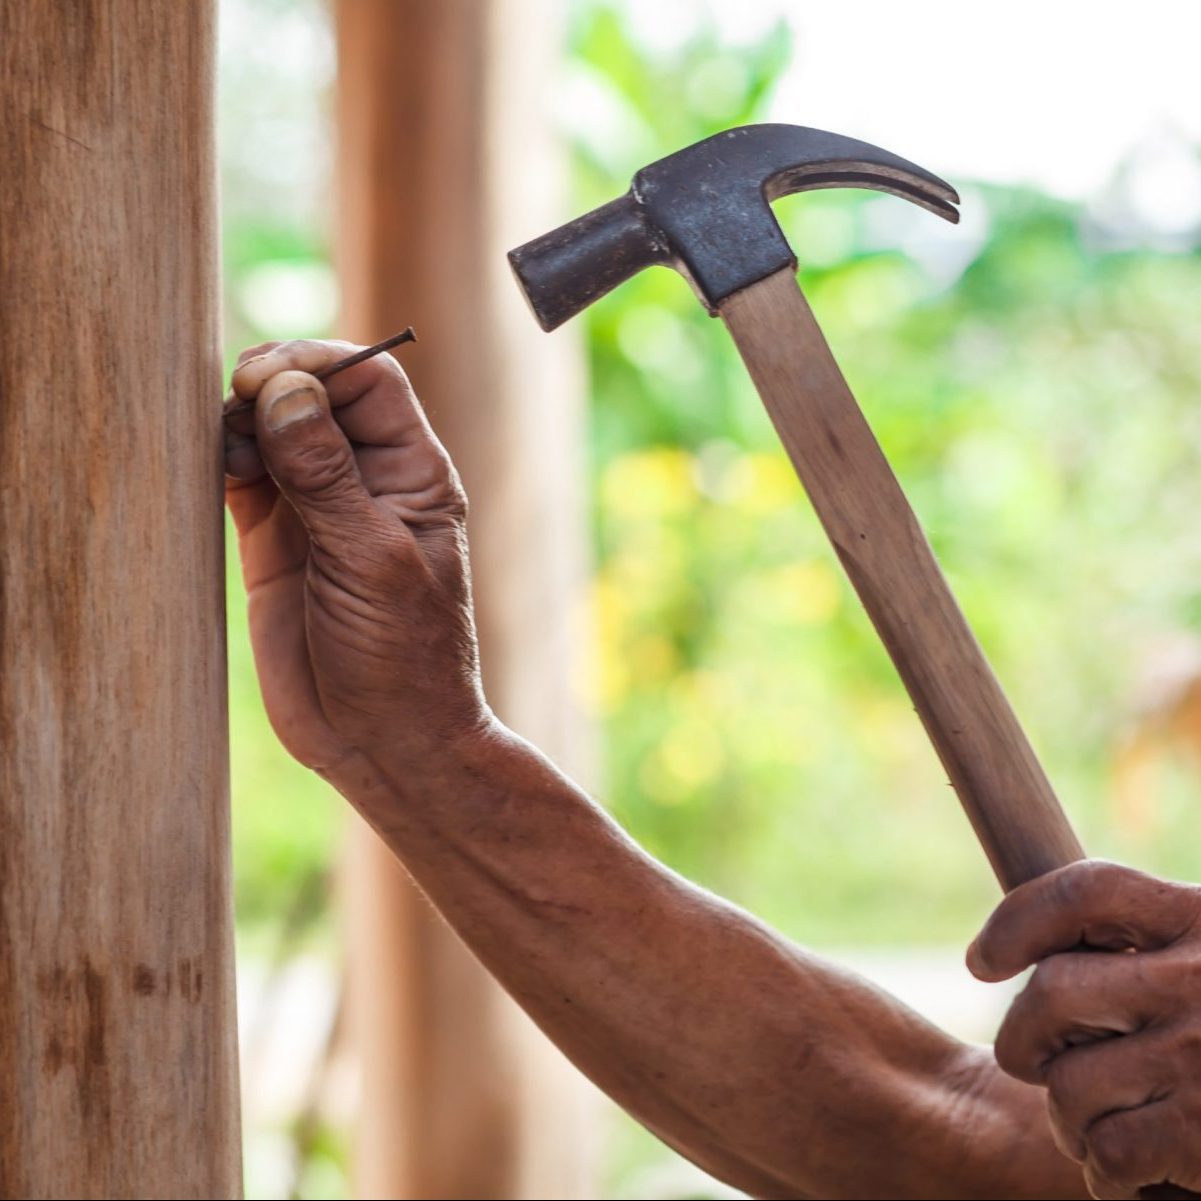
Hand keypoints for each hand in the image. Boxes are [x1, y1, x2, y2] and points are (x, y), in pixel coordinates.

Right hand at [223, 339, 488, 779]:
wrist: (381, 741)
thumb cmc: (402, 657)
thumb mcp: (370, 561)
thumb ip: (326, 477)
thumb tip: (288, 390)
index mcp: (413, 474)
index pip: (371, 381)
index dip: (320, 362)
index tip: (268, 376)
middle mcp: (365, 480)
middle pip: (315, 395)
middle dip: (271, 385)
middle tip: (232, 402)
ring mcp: (316, 509)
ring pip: (271, 432)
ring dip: (238, 422)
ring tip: (217, 447)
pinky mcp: (273, 542)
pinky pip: (241, 478)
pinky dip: (219, 461)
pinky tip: (205, 466)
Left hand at [969, 860, 1200, 1198]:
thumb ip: (1152, 947)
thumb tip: (1043, 956)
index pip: (1084, 891)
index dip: (1017, 920)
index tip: (981, 961)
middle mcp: (1200, 980)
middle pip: (1053, 991)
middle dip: (1025, 1036)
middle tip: (1035, 1059)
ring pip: (1067, 1083)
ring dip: (1066, 1115)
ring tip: (1096, 1122)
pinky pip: (1105, 1152)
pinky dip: (1103, 1171)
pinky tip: (1131, 1171)